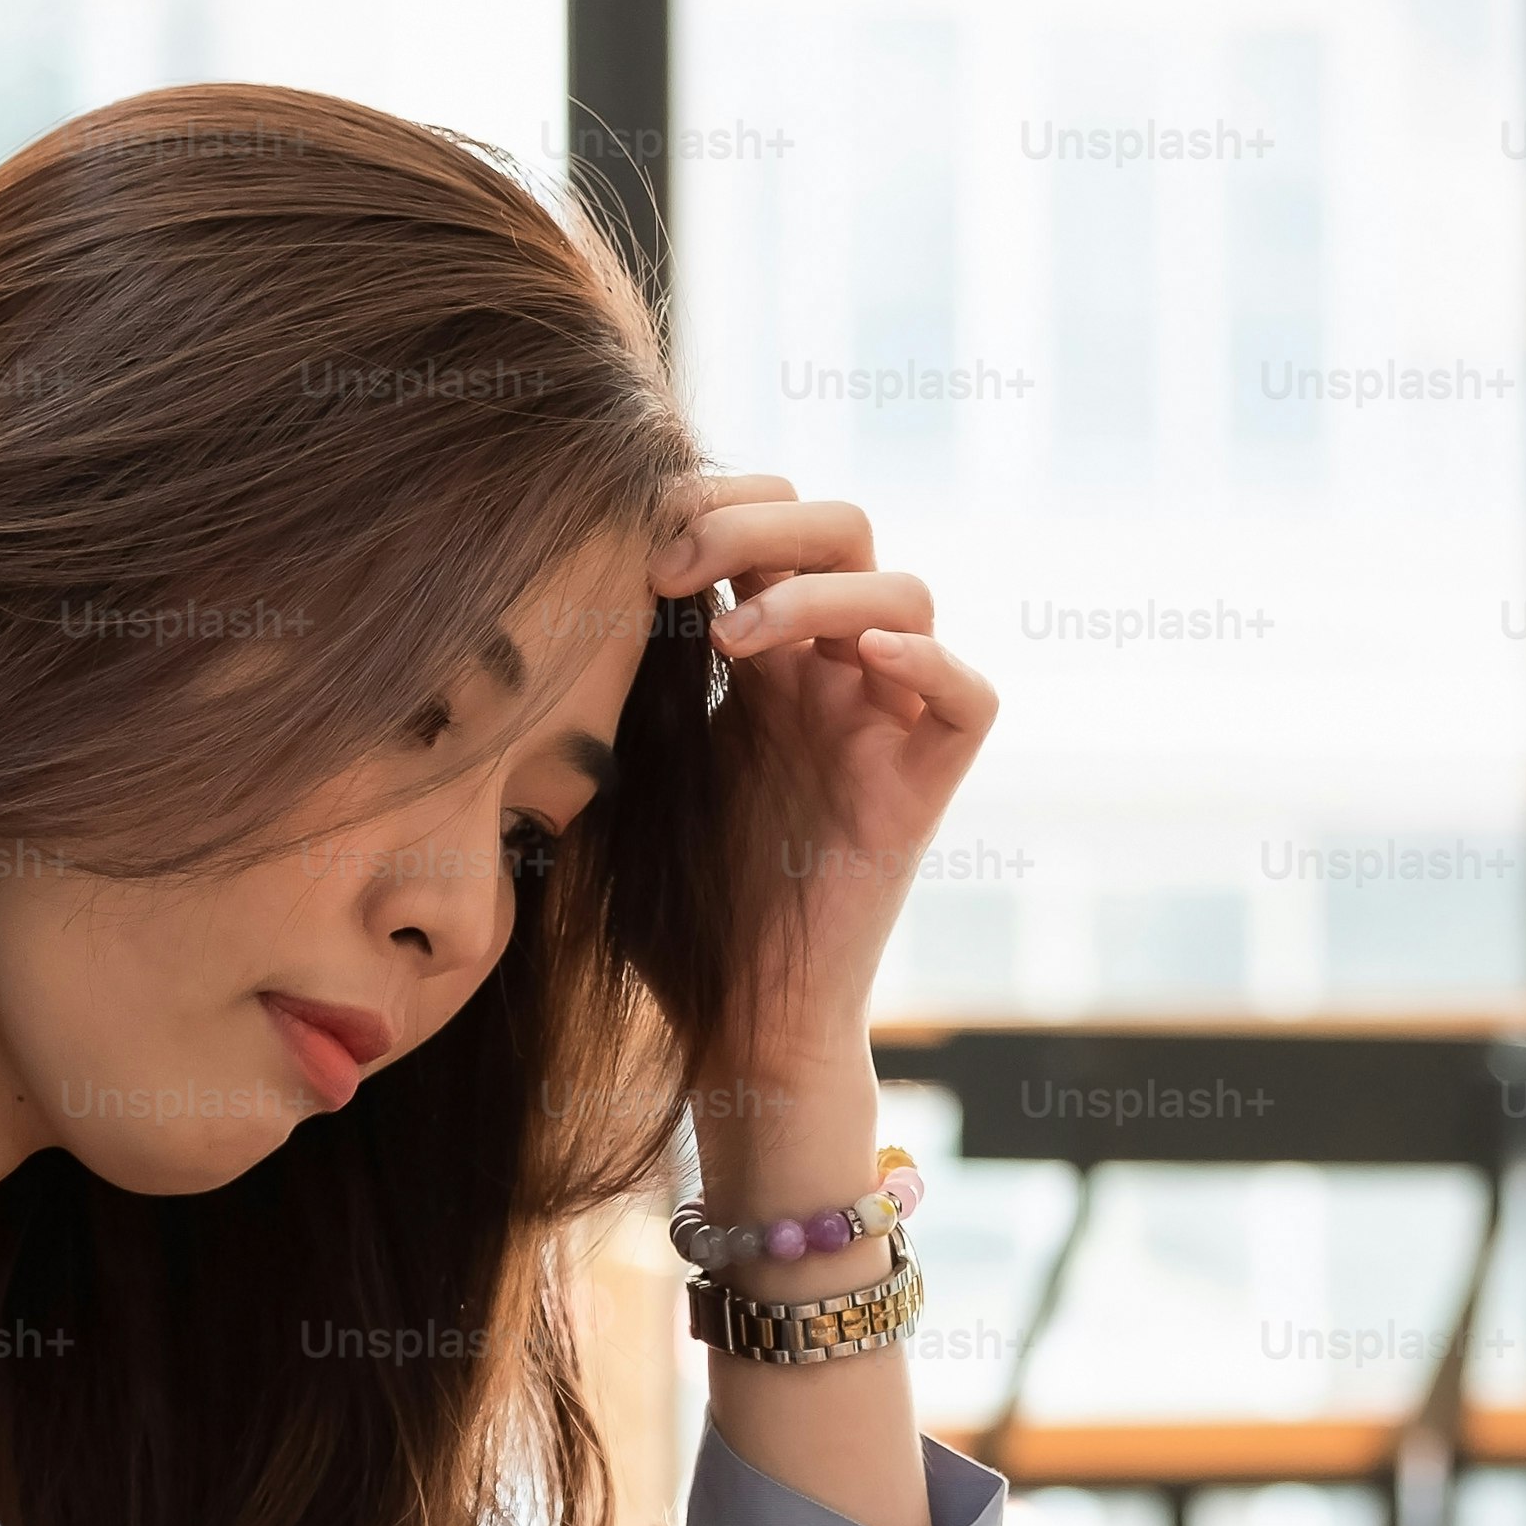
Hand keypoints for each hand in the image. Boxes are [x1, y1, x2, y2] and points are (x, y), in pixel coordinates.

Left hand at [650, 475, 996, 1071]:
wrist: (735, 1022)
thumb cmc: (671, 913)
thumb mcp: (626, 774)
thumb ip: (617, 684)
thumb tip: (556, 589)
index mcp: (762, 661)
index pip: (769, 521)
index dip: (713, 503)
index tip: (632, 545)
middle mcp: (832, 677)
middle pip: (842, 526)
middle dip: (756, 523)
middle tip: (672, 569)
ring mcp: (885, 725)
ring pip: (905, 589)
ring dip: (816, 589)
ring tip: (730, 643)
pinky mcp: (924, 789)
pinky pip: (969, 697)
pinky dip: (928, 658)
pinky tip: (857, 659)